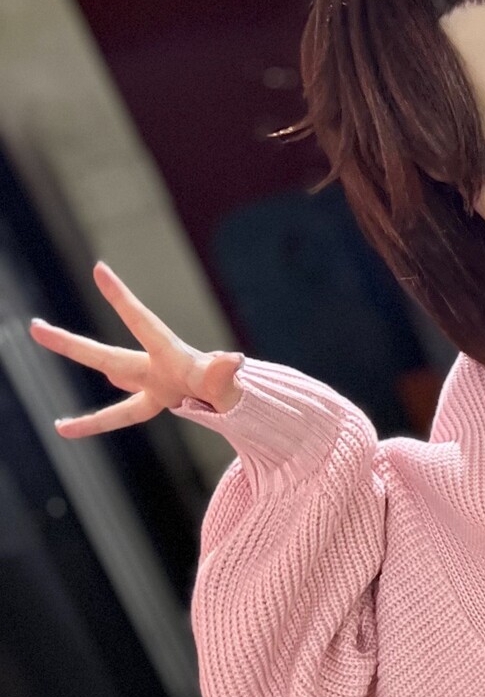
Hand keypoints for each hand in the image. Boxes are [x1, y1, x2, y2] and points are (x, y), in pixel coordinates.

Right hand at [28, 260, 244, 437]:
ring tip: (42, 337)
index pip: (142, 323)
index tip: (99, 269)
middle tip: (35, 327)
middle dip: (70, 344)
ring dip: (79, 357)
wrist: (238, 402)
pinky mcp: (154, 400)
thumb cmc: (232, 390)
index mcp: (171, 356)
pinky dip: (95, 422)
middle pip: (107, 356)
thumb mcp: (228, 386)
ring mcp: (152, 382)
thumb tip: (234, 359)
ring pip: (109, 370)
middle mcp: (154, 366)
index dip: (120, 299)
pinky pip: (120, 414)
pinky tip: (66, 427)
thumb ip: (224, 375)